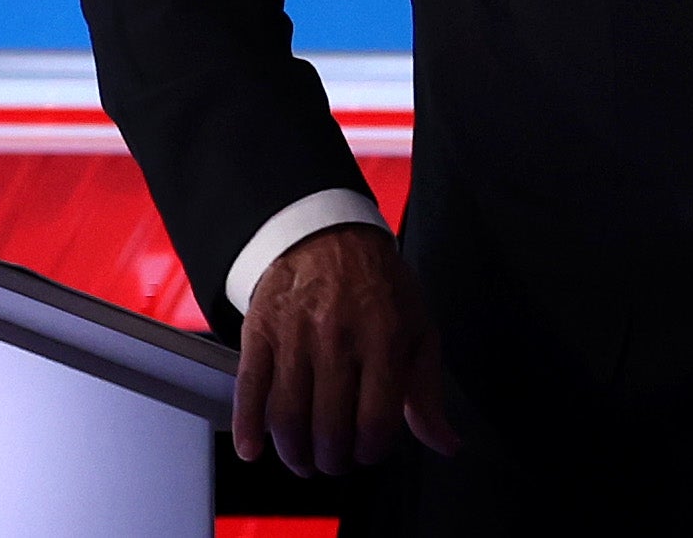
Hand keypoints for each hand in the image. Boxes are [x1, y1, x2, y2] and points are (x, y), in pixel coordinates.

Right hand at [231, 222, 454, 476]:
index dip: (371, 451)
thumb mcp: (418, 328)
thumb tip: (445, 443)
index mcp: (385, 338)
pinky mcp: (260, 332)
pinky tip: (253, 449)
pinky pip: (250, 389)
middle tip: (334, 460)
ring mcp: (295, 336)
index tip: (367, 452)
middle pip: (329, 427)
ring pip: (288, 417)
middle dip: (333, 460)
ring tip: (303, 458)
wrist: (327, 233)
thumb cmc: (378, 286)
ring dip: (294, 453)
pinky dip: (247, 427)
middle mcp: (339, 338)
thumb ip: (427, 392)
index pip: (376, 422)